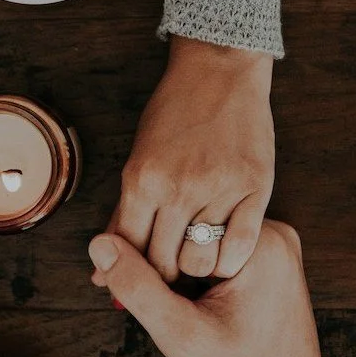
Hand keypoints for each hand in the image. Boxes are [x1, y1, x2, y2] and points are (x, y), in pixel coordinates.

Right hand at [88, 222, 331, 356]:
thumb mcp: (183, 335)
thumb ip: (138, 288)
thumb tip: (99, 244)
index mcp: (262, 241)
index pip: (181, 220)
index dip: (139, 246)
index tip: (110, 277)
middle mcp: (272, 235)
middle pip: (189, 227)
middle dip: (151, 257)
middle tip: (114, 288)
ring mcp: (272, 248)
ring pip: (197, 241)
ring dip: (167, 267)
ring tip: (146, 298)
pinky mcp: (266, 264)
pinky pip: (212, 254)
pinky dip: (187, 274)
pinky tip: (173, 301)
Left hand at [107, 36, 273, 282]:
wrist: (219, 69)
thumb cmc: (173, 113)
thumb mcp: (139, 158)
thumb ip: (123, 216)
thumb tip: (100, 271)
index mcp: (142, 180)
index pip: (128, 251)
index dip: (128, 278)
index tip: (135, 287)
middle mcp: (178, 188)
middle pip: (162, 264)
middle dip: (160, 281)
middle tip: (167, 282)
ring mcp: (218, 189)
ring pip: (199, 260)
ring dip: (194, 272)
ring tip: (195, 264)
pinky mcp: (255, 188)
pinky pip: (240, 246)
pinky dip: (228, 263)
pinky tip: (222, 258)